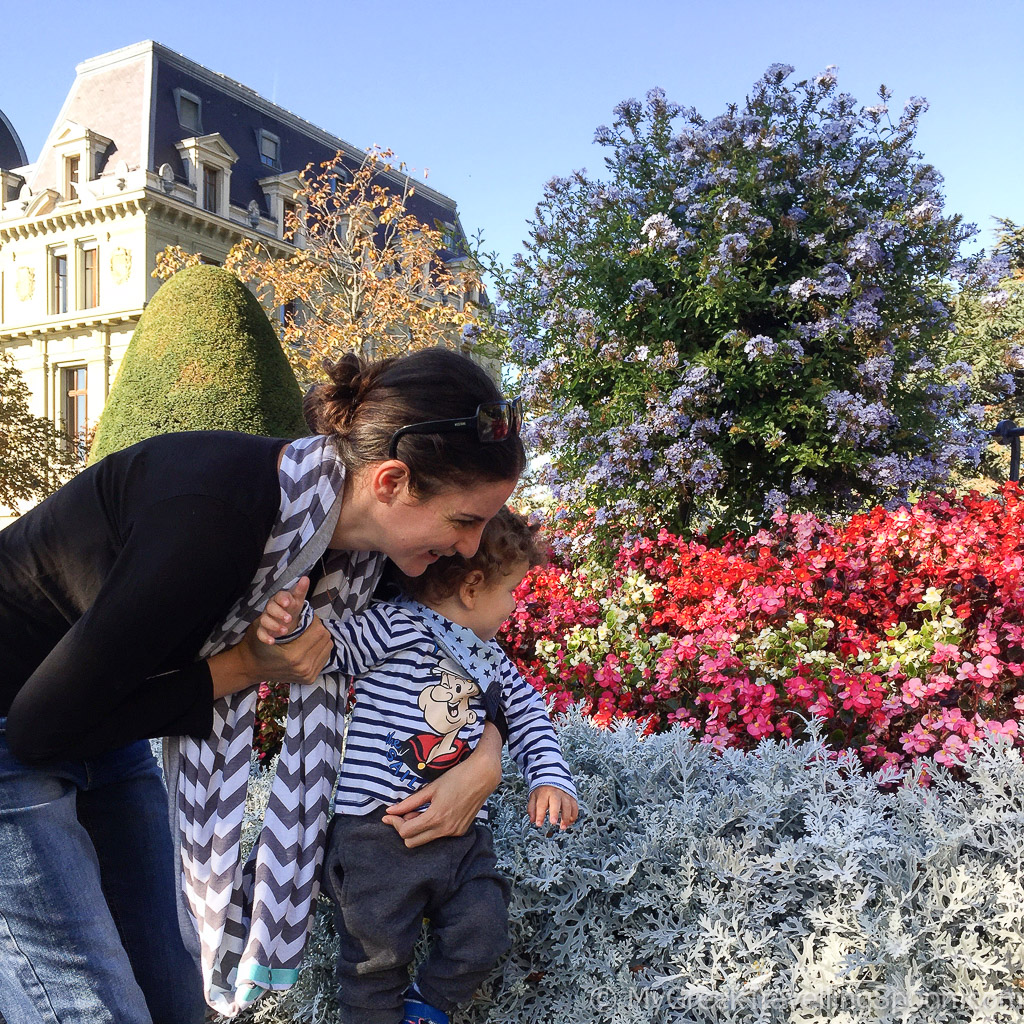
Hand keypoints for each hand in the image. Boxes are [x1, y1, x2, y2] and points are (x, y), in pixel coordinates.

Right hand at [208, 578, 332, 696]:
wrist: (251, 666)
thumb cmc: (259, 640)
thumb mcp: (270, 618)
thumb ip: (291, 599)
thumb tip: (305, 579)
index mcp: (295, 655)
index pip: (319, 630)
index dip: (311, 621)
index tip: (302, 619)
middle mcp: (303, 667)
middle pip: (324, 638)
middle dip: (315, 629)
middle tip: (304, 626)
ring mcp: (307, 675)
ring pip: (327, 647)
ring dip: (318, 638)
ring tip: (306, 635)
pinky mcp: (309, 679)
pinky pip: (324, 657)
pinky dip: (319, 648)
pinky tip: (308, 645)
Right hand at [256, 584, 304, 643]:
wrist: (286, 617)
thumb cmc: (291, 606)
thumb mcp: (298, 599)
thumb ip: (301, 589)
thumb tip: (305, 578)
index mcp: (280, 598)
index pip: (279, 596)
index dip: (282, 599)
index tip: (288, 602)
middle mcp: (271, 607)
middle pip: (270, 608)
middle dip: (279, 613)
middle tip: (289, 619)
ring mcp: (266, 618)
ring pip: (265, 620)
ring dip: (274, 626)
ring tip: (285, 631)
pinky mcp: (264, 629)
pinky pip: (260, 633)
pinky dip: (265, 637)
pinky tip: (272, 641)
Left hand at [381, 721, 502, 847]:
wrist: (482, 776)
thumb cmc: (457, 777)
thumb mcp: (430, 788)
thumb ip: (409, 802)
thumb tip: (390, 811)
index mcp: (436, 817)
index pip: (406, 832)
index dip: (395, 823)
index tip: (389, 815)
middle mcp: (445, 829)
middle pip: (413, 842)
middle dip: (405, 829)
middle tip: (406, 813)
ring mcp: (454, 832)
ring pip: (426, 840)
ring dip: (418, 829)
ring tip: (421, 810)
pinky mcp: (461, 831)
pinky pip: (438, 836)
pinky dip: (431, 828)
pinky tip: (434, 813)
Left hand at [527, 785, 577, 830]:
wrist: (554, 778)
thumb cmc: (544, 790)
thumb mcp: (534, 796)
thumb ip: (532, 808)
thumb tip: (532, 820)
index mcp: (545, 793)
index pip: (541, 804)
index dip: (540, 815)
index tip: (538, 824)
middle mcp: (556, 793)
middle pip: (556, 802)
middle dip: (555, 813)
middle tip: (553, 822)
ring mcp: (565, 795)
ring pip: (567, 806)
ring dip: (566, 818)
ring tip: (562, 827)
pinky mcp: (572, 798)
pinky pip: (574, 807)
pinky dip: (573, 816)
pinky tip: (569, 822)